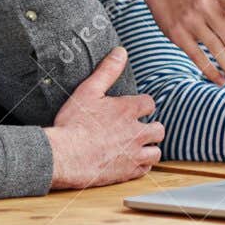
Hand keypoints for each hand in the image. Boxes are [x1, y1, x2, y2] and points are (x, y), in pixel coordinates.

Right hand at [44, 48, 162, 189]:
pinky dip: (140, 165)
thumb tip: (121, 52)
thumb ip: (107, 70)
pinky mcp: (128, 173)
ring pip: (156, 152)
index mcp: (129, 110)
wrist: (64, 156)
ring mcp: (134, 154)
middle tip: (137, 129)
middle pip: (159, 129)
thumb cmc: (74, 123)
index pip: (150, 104)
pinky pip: (145, 170)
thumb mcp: (88, 90)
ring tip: (137, 146)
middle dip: (151, 128)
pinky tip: (129, 161)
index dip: (142, 106)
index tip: (133, 109)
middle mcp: (137, 132)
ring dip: (149, 148)